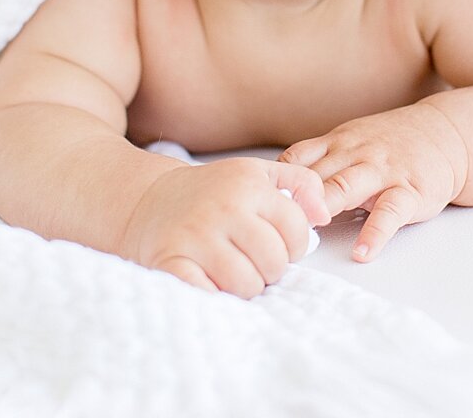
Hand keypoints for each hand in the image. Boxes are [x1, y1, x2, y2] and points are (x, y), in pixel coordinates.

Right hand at [120, 157, 328, 298]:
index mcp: (248, 185)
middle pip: (274, 263)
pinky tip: (212, 283)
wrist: (148, 199)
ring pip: (247, 285)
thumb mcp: (257, 174)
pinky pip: (208, 295)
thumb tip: (323, 215)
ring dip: (245, 287)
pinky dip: (215, 298)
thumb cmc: (212, 192)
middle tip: (253, 261)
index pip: (296, 231)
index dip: (294, 246)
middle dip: (270, 269)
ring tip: (234, 272)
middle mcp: (223, 208)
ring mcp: (195, 236)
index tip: (279, 245)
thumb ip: (301, 184)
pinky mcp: (170, 262)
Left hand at [278, 101, 467, 262]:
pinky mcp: (410, 191)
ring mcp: (384, 172)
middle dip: (293, 198)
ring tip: (308, 232)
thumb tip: (277, 189)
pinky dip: (375, 233)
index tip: (254, 203)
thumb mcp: (352, 140)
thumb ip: (319, 161)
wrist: (447, 134)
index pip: (298, 159)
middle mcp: (357, 154)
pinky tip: (362, 252)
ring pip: (348, 187)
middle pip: (317, 174)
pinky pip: (390, 214)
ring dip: (325, 206)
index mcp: (339, 143)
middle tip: (269, 221)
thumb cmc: (392, 143)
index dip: (276, 181)